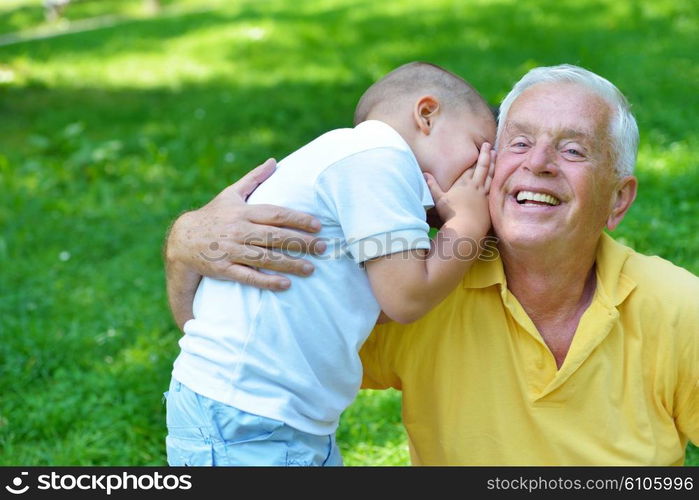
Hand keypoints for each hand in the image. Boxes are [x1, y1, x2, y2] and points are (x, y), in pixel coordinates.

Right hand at [165, 158, 326, 290]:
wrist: (182, 240)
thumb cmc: (213, 215)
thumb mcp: (230, 194)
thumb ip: (254, 178)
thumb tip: (274, 161)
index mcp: (243, 212)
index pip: (275, 214)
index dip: (298, 219)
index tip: (318, 225)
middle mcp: (238, 230)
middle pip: (275, 236)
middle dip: (301, 242)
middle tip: (323, 247)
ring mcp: (231, 250)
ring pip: (265, 258)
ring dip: (290, 264)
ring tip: (311, 269)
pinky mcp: (224, 269)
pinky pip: (248, 277)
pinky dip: (267, 281)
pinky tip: (285, 284)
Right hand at [423, 142, 494, 236]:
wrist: (466, 227)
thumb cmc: (451, 214)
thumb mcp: (439, 199)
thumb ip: (432, 185)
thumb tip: (424, 174)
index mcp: (465, 183)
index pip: (472, 166)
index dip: (478, 155)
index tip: (483, 147)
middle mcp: (476, 186)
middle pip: (484, 167)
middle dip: (487, 155)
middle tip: (490, 146)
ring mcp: (485, 195)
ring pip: (491, 176)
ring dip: (494, 165)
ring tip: (496, 157)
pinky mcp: (490, 204)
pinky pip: (495, 188)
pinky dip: (498, 180)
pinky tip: (499, 178)